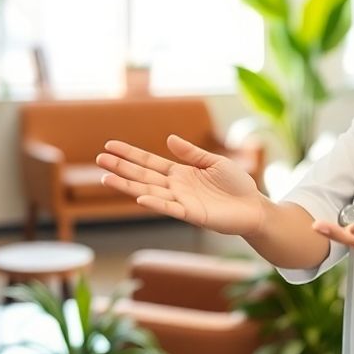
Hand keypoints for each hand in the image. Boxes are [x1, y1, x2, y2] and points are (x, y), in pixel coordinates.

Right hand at [96, 135, 264, 236]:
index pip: (149, 162)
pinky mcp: (193, 214)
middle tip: (98, 160)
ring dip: (128, 186)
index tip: (110, 146)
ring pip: (149, 192)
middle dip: (120, 168)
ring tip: (106, 179)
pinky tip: (139, 198)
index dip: (130, 154)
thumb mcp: (213, 161)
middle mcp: (176, 187)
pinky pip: (170, 209)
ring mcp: (182, 201)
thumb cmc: (236, 184)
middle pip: (143, 176)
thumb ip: (191, 153)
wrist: (254, 207)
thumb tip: (168, 139)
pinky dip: (155, 204)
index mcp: (180, 173)